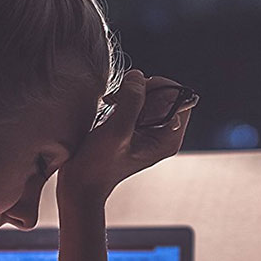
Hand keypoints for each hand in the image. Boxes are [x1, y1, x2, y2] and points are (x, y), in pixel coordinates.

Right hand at [57, 69, 196, 202]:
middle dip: (143, 89)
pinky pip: (134, 102)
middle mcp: (162, 135)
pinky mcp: (131, 128)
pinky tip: (108, 104)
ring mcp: (146, 131)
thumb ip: (131, 101)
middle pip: (164, 95)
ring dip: (130, 93)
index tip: (137, 91)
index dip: (161, 88)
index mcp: (168, 139)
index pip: (181, 99)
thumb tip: (138, 76)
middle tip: (119, 97)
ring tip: (111, 101)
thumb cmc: (98, 165)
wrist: (79, 184)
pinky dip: (122, 99)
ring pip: (148, 96)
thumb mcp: (117, 131)